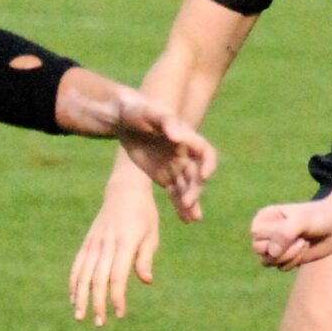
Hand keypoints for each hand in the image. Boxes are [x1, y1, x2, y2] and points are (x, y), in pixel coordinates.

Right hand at [70, 172, 162, 325]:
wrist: (124, 191)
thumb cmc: (143, 216)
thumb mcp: (151, 235)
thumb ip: (144, 259)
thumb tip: (146, 281)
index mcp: (125, 243)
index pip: (118, 276)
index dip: (117, 296)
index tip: (120, 314)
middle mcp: (106, 244)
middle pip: (98, 279)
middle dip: (98, 303)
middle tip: (99, 323)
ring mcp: (94, 243)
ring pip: (82, 274)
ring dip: (81, 297)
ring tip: (80, 316)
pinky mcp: (87, 242)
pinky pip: (77, 265)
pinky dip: (73, 282)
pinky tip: (74, 299)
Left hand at [98, 86, 213, 220]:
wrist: (123, 119)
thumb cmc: (138, 109)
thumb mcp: (150, 112)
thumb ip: (166, 122)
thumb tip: (179, 137)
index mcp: (186, 138)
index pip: (205, 153)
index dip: (208, 164)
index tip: (204, 176)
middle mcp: (185, 154)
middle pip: (196, 175)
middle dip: (195, 188)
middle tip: (187, 201)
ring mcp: (176, 167)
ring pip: (188, 187)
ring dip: (191, 201)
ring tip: (191, 217)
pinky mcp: (165, 177)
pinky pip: (176, 193)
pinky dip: (181, 206)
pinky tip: (187, 220)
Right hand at [250, 199, 331, 270]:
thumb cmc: (318, 217)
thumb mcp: (302, 220)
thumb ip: (284, 233)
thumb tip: (272, 253)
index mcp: (264, 217)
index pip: (257, 233)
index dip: (275, 236)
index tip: (295, 229)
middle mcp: (265, 232)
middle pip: (258, 249)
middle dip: (283, 248)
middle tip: (301, 239)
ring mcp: (275, 246)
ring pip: (267, 261)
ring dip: (289, 256)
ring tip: (304, 243)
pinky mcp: (285, 257)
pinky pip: (280, 267)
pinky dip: (294, 261)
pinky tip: (306, 249)